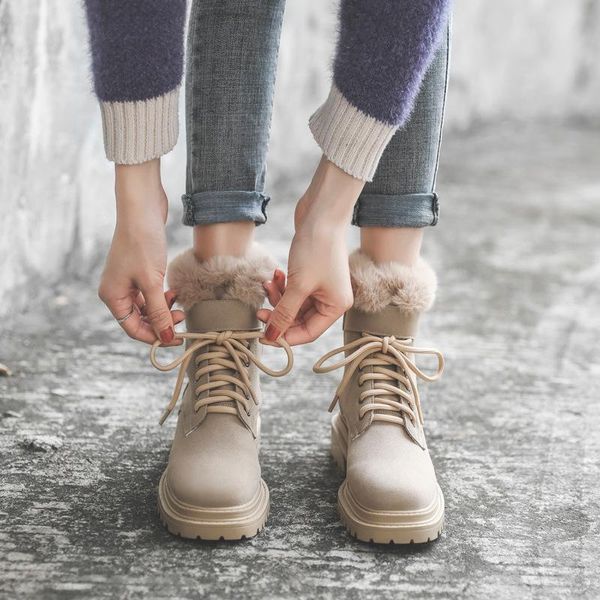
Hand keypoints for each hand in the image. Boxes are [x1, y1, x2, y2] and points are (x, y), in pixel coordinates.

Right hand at [98, 160, 183, 344]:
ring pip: (147, 307)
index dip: (154, 337)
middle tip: (182, 320)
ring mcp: (126, 281)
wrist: (143, 208)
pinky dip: (162, 297)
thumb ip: (158, 312)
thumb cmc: (142, 243)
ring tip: (180, 305)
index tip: (177, 339)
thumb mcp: (152, 281)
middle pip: (140, 319)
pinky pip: (150, 294)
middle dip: (161, 323)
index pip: (132, 328)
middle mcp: (116, 290)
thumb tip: (165, 337)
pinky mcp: (138, 271)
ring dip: (164, 310)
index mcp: (112, 296)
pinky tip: (174, 293)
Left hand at [257, 157, 364, 344]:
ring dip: (277, 297)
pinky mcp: (311, 274)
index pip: (308, 333)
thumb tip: (272, 338)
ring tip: (267, 284)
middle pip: (299, 320)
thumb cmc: (316, 248)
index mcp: (336, 307)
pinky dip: (281, 285)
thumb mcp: (298, 286)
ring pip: (293, 305)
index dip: (285, 336)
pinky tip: (275, 274)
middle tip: (260, 311)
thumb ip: (284, 314)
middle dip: (279, 314)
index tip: (264, 336)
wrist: (321, 213)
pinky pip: (293, 290)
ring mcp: (322, 286)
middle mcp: (332, 299)